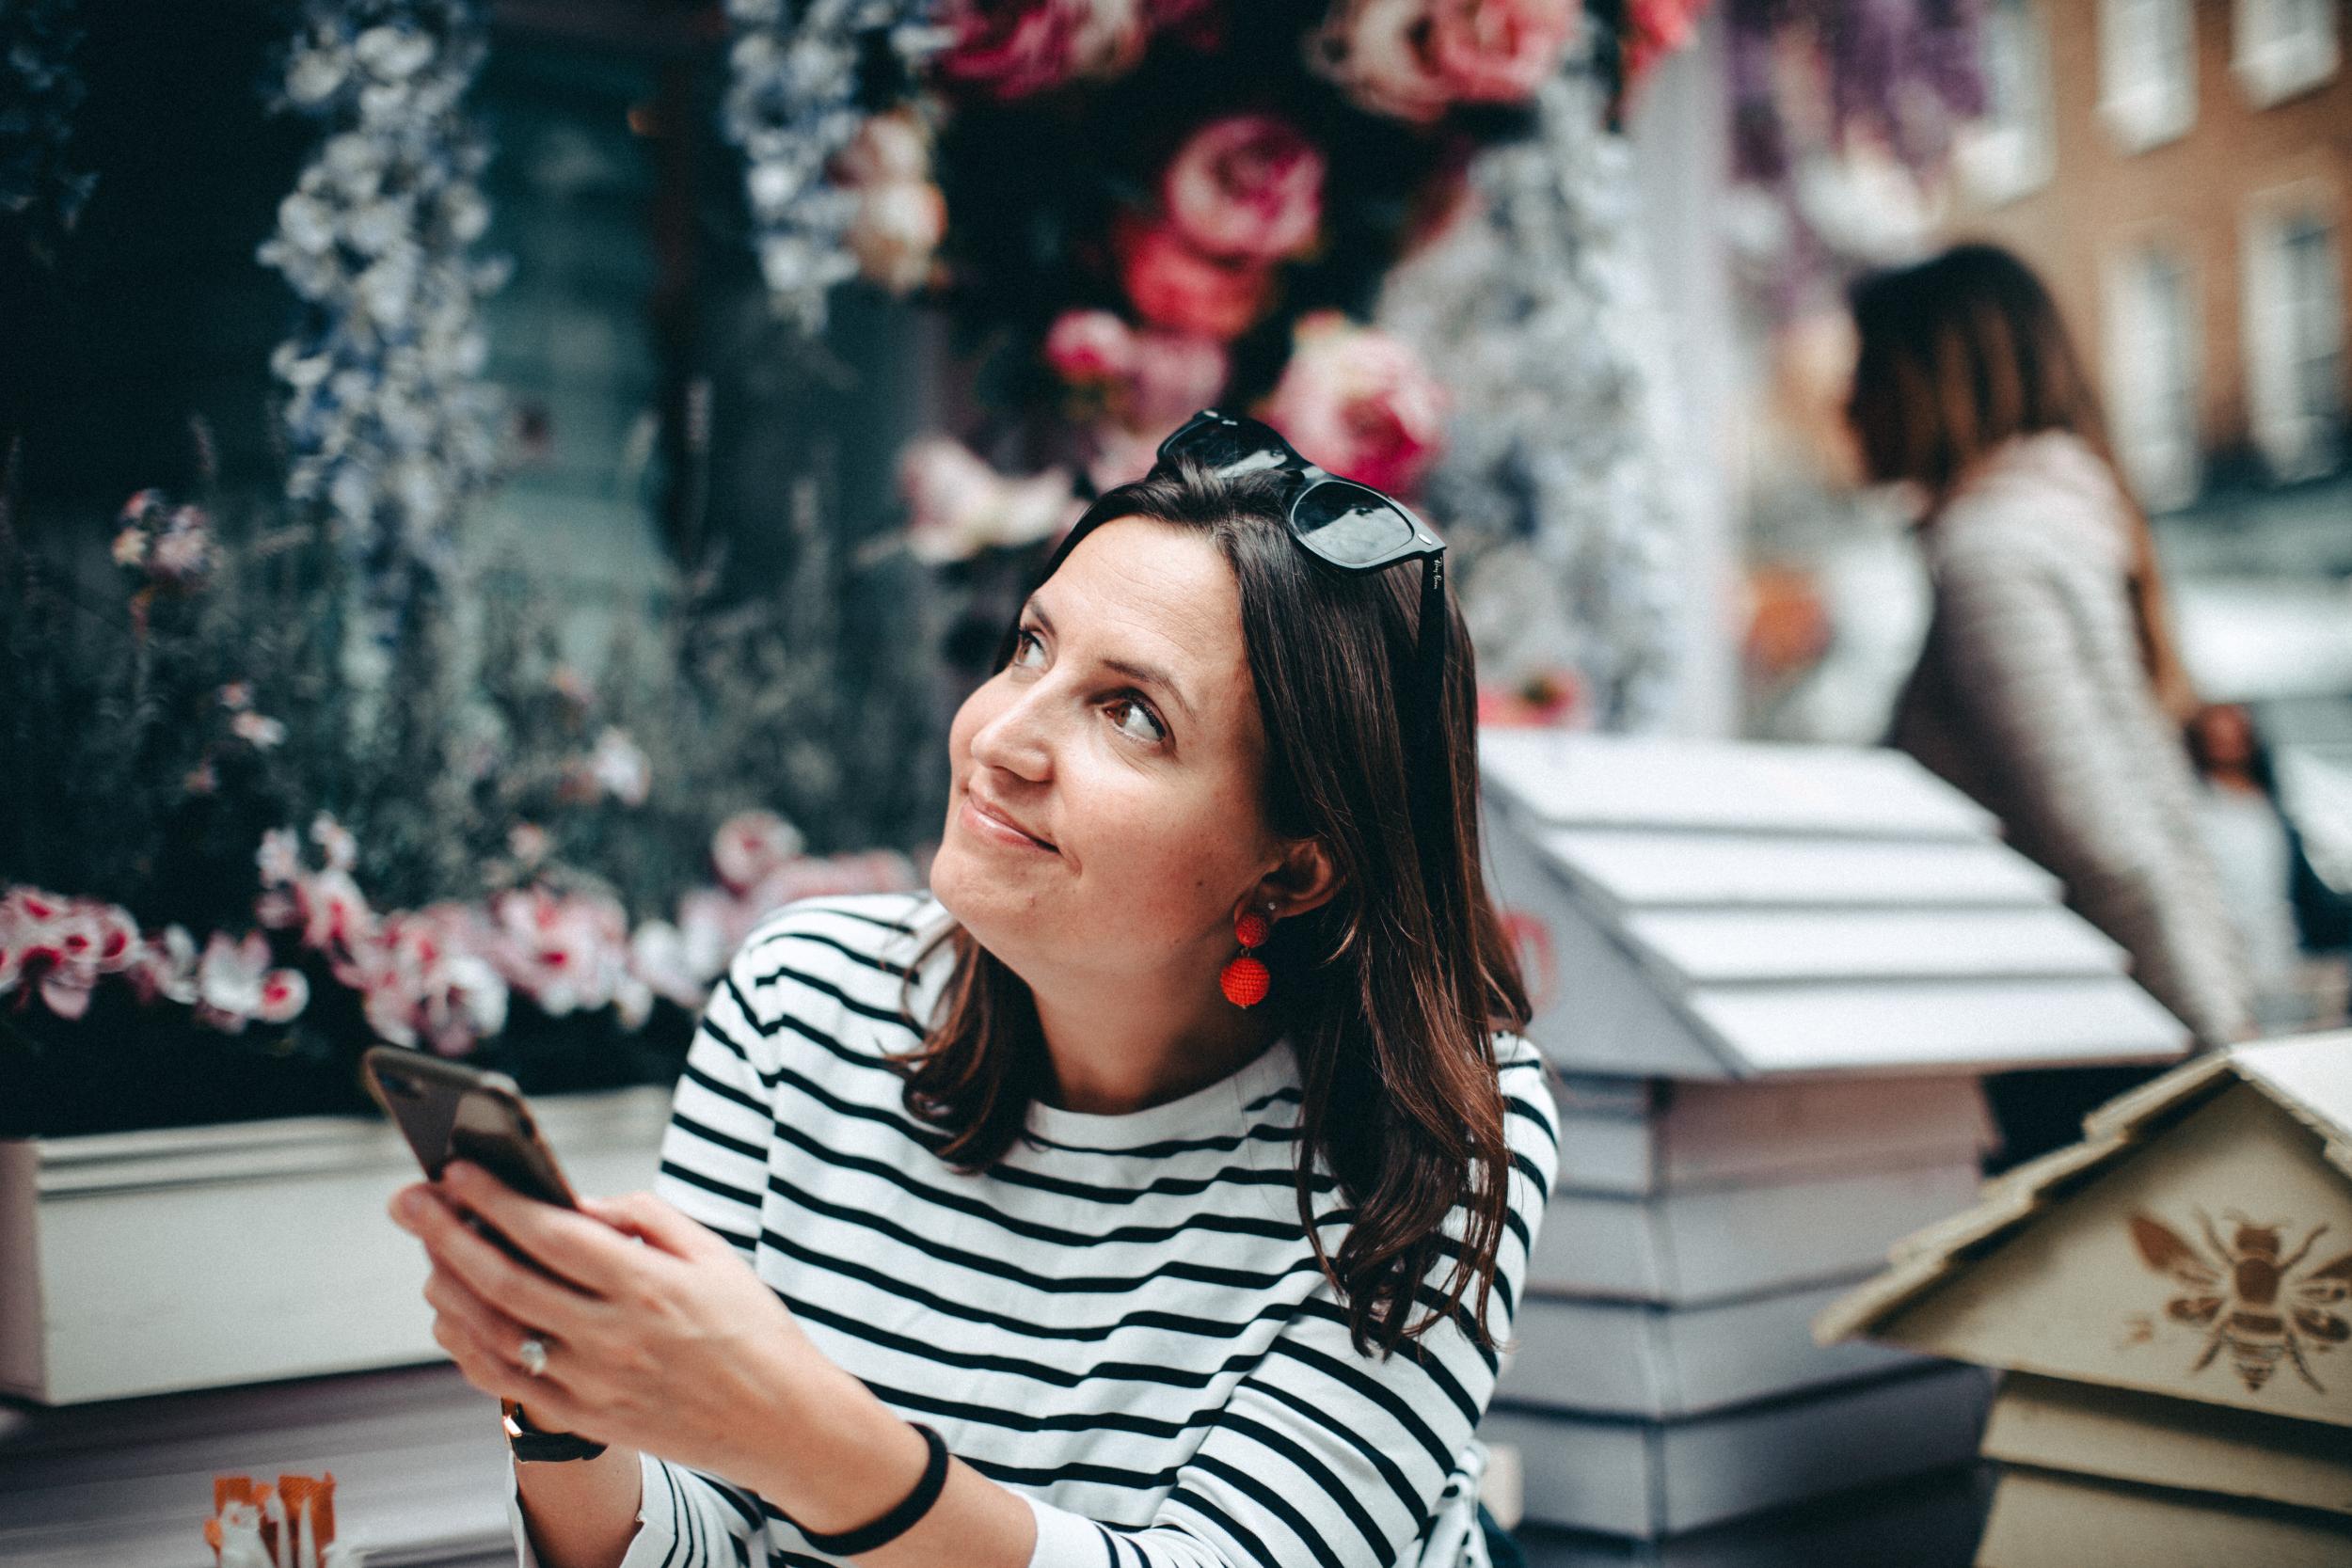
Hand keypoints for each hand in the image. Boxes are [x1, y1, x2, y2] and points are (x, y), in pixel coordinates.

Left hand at [388, 1161, 832, 1489]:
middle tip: (408, 1200)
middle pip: (506, 1281)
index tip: (458, 1170)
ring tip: (428, 1250)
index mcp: (650, 1285)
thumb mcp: (713, 1254)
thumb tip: (577, 1202)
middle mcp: (614, 1337)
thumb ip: (644, 1217)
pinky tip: (450, 1314)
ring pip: (495, 1333)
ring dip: (449, 1287)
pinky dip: (467, 1347)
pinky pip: (507, 1382)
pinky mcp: (585, 1418)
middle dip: (447, 1233)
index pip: (553, 1235)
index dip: (498, 1200)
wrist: (781, 1421)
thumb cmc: (750, 1328)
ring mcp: (594, 1384)